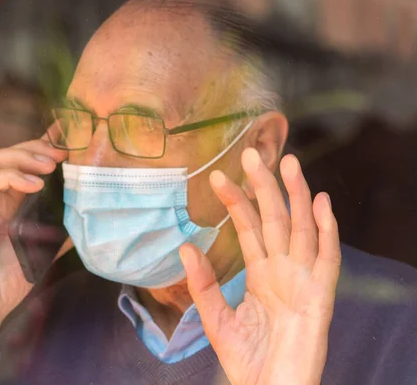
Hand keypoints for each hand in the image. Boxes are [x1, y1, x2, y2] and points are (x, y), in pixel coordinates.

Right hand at [0, 129, 67, 354]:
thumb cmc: (4, 284)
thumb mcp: (42, 252)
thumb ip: (59, 231)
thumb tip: (86, 217)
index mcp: (1, 203)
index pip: (17, 163)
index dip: (39, 146)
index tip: (67, 140)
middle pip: (3, 155)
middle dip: (33, 147)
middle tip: (61, 153)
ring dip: (21, 157)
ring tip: (49, 165)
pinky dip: (9, 178)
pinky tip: (34, 185)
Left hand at [180, 148, 340, 384]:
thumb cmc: (248, 360)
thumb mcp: (216, 319)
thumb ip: (202, 284)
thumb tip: (184, 246)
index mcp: (262, 272)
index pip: (248, 227)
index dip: (236, 201)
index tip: (219, 176)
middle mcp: (284, 269)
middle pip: (275, 219)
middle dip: (264, 187)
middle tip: (251, 153)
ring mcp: (304, 279)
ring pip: (301, 229)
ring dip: (297, 196)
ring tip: (288, 163)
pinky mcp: (321, 296)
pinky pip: (328, 258)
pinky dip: (327, 231)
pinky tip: (321, 203)